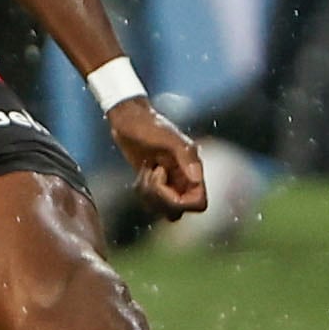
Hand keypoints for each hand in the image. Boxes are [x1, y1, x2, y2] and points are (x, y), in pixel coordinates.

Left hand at [109, 97, 205, 218]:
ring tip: (146, 170)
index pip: (199, 204)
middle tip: (152, 172)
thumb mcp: (167, 136)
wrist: (130, 119)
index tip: (163, 178)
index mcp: (192, 170)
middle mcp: (184, 180)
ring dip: (150, 194)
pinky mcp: (154, 184)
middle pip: (179, 210)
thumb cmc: (149, 125)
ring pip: (164, 209)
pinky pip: (151, 203)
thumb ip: (185, 154)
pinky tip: (141, 173)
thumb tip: (197, 179)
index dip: (180, 201)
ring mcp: (170, 183)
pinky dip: (142, 192)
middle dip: (161, 197)